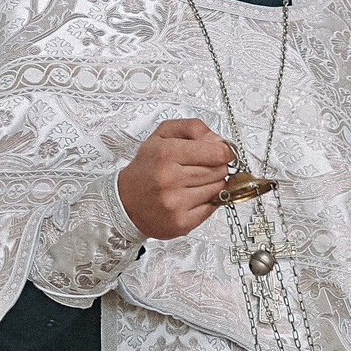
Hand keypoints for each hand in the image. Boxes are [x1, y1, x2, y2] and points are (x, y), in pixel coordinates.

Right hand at [117, 118, 235, 238]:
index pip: (217, 152)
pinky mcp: (182, 222)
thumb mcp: (162, 136)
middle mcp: (170, 178)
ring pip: (218, 189)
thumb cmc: (145, 169)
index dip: (225, 152)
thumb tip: (219, 140)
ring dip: (212, 184)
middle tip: (202, 167)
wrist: (125, 202)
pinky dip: (207, 201)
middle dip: (217, 167)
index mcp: (166, 153)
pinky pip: (212, 208)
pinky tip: (192, 196)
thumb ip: (193, 128)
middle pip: (219, 170)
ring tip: (193, 182)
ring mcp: (176, 202)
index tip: (224, 153)